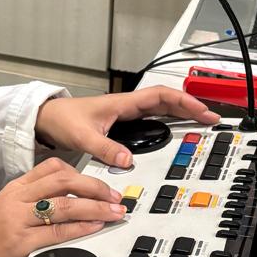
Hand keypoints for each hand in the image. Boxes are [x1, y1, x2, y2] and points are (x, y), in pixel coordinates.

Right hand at [0, 157, 125, 256]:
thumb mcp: (9, 205)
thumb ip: (35, 196)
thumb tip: (71, 195)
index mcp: (16, 187)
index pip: (52, 167)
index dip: (81, 172)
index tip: (100, 180)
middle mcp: (18, 199)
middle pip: (63, 182)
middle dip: (94, 187)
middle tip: (114, 196)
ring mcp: (19, 219)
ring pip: (64, 205)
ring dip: (95, 207)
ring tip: (113, 212)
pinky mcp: (22, 241)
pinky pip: (57, 231)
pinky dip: (81, 227)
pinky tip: (95, 226)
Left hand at [35, 86, 219, 168]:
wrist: (46, 119)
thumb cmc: (61, 120)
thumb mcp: (82, 136)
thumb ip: (105, 148)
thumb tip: (127, 161)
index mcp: (121, 103)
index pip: (160, 96)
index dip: (183, 101)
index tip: (201, 110)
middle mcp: (126, 106)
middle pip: (166, 101)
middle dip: (190, 107)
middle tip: (210, 119)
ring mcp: (125, 114)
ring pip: (160, 109)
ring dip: (181, 113)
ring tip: (200, 122)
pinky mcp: (121, 123)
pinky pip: (151, 119)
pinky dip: (167, 122)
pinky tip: (174, 130)